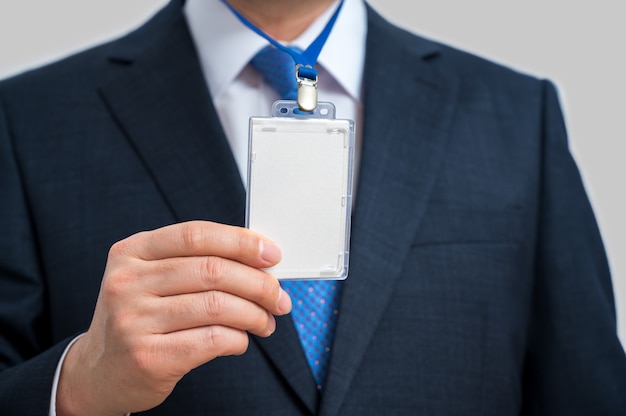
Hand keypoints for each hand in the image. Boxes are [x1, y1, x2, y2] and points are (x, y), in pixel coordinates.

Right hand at [56, 221, 290, 415]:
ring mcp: (133, 320)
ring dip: (254, 314)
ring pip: (217, 305)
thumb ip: (194, 263)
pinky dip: (238, 339)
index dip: (240, 241)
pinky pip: (212, 340)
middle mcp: (127, 282)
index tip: (272, 254)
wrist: (97, 372)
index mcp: (131, 252)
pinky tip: (241, 340)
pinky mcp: (148, 357)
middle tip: (279, 298)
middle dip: (259, 283)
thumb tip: (258, 260)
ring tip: (266, 322)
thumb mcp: (150, 279)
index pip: (195, 235)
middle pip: (212, 270)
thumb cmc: (138, 318)